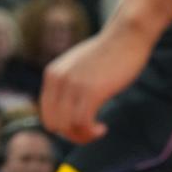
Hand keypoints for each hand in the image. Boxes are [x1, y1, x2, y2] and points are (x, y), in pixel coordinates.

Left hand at [40, 19, 152, 143]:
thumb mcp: (75, 67)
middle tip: (90, 130)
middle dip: (72, 134)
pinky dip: (92, 132)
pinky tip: (103, 128)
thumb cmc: (105, 54)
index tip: (80, 125)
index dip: (62, 127)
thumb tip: (61, 114)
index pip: (46, 115)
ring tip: (97, 130)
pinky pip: (83, 124)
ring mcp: (74, 84)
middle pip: (54, 125)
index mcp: (52, 74)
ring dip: (83, 136)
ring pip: (67, 127)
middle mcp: (58, 79)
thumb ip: (65, 84)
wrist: (125, 36)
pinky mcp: (91, 90)